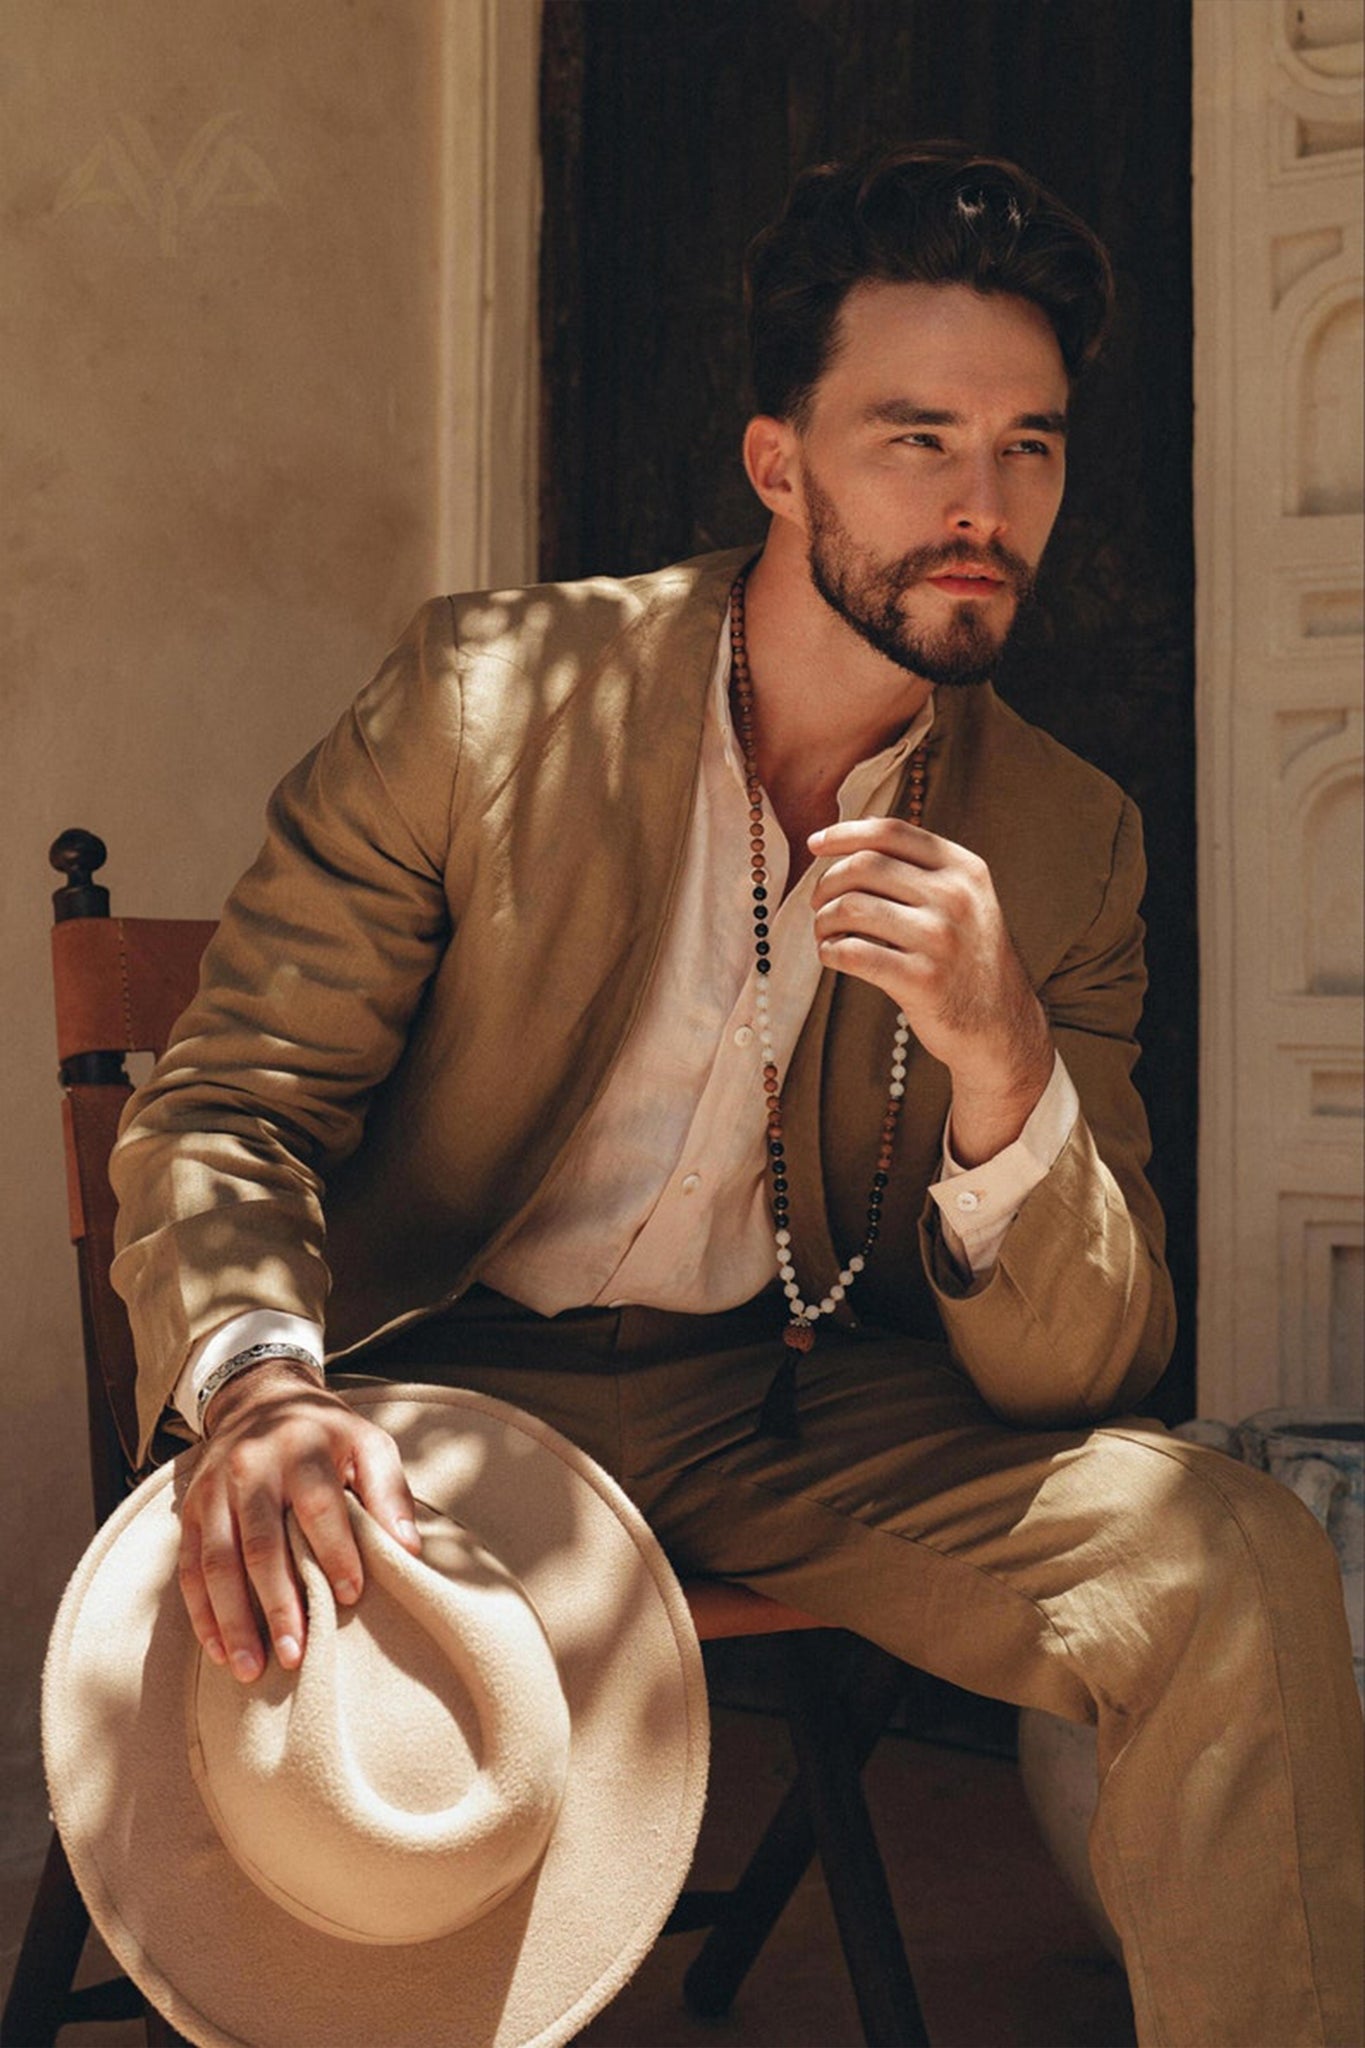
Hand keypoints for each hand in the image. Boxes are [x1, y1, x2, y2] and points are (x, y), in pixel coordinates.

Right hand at [179, 1358, 420, 1683]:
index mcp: (302, 1451)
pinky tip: (219, 1651)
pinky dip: (202, 1614)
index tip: (350, 1596)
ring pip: (218, 1563)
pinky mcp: (192, 1512)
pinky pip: (190, 1569)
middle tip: (295, 1654)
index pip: (318, 1507)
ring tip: (252, 1668)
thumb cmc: (327, 1434)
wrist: (261, 1400)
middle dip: (277, 1603)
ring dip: (233, 1620)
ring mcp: (215, 1492)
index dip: (334, 1552)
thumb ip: (389, 1490)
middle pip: (260, 1544)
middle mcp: (251, 1469)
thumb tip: (409, 1547)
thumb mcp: (368, 1443)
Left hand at [808, 817, 1052, 1164]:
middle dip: (827, 882)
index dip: (845, 834)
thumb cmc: (967, 959)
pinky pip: (853, 953)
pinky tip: (831, 956)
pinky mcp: (922, 981)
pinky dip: (830, 951)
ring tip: (824, 933)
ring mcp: (940, 939)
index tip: (815, 844)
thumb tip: (854, 833)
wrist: (1000, 1026)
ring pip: (851, 907)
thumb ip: (920, 868)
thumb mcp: (964, 901)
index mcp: (964, 869)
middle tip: (817, 903)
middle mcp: (956, 898)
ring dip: (823, 920)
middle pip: (865, 866)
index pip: (891, 832)